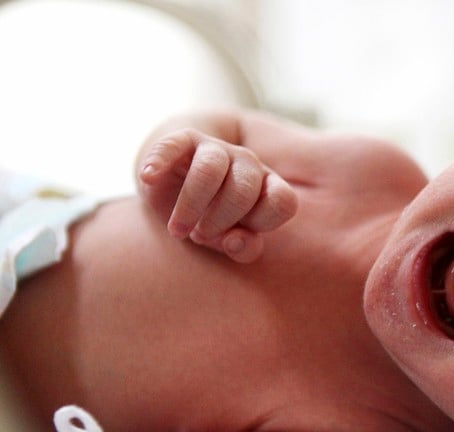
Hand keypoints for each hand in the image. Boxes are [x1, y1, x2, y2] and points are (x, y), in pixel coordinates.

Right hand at [137, 128, 297, 262]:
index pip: (283, 201)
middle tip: (199, 236)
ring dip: (191, 205)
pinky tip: (149, 177)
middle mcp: (248, 164)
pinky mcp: (183, 140)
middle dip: (220, 220)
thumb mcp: (228, 239)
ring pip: (210, 170)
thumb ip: (242, 247)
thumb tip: (236, 241)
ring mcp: (217, 149)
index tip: (235, 237)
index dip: (262, 223)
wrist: (179, 188)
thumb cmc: (212, 220)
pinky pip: (173, 145)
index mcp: (267, 187)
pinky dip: (160, 160)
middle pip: (244, 189)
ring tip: (177, 230)